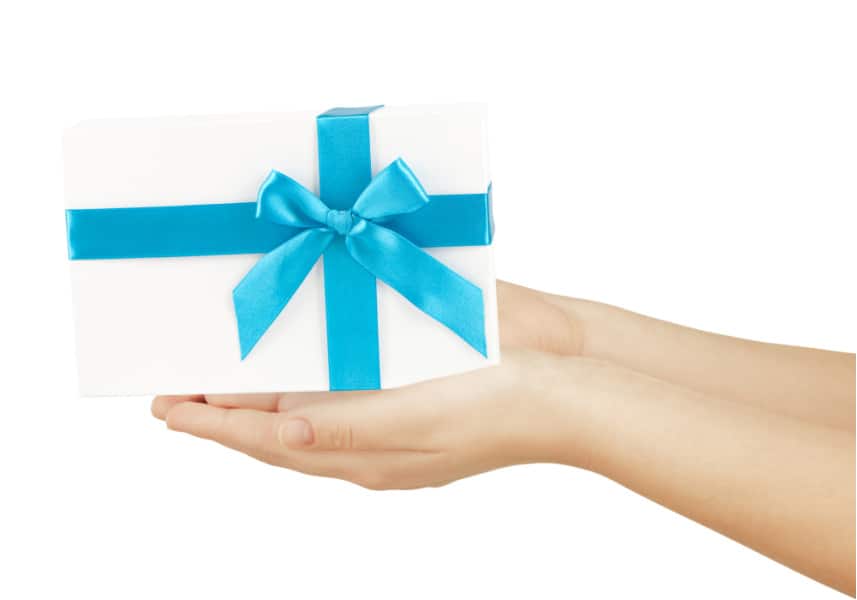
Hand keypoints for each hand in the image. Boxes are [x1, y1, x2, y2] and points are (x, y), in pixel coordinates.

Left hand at [152, 349, 582, 488]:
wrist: (566, 391)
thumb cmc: (499, 403)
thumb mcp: (420, 416)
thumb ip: (349, 427)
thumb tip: (282, 438)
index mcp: (369, 456)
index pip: (271, 443)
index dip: (216, 428)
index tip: (168, 411)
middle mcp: (372, 448)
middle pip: (280, 439)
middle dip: (225, 422)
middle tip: (177, 401)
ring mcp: (394, 430)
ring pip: (307, 426)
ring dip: (261, 411)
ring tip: (223, 395)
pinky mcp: (414, 405)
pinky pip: (341, 407)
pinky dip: (306, 397)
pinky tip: (302, 384)